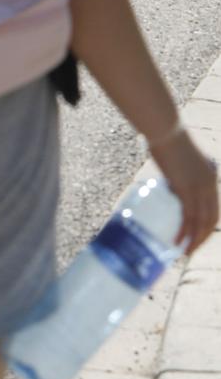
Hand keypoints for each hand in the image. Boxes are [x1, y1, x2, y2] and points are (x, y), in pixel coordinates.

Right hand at [150, 125, 218, 253]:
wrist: (164, 126)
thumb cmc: (165, 134)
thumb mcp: (179, 156)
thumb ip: (178, 170)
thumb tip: (168, 180)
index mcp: (210, 175)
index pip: (214, 206)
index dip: (207, 223)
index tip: (197, 234)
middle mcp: (210, 183)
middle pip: (212, 218)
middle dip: (203, 237)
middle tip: (191, 249)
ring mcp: (200, 187)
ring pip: (202, 222)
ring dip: (195, 240)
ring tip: (185, 252)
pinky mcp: (187, 189)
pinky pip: (189, 217)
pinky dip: (185, 232)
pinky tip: (178, 242)